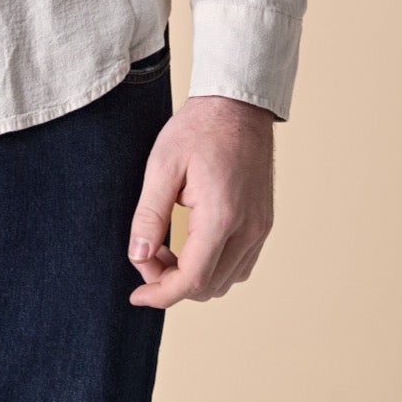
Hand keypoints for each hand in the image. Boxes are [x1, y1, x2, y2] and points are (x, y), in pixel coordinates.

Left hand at [126, 94, 275, 307]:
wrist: (237, 105)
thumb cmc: (198, 129)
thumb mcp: (162, 166)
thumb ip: (149, 216)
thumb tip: (139, 258)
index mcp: (221, 217)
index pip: (192, 280)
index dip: (161, 294)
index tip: (136, 296)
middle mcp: (248, 230)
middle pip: (209, 287)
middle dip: (173, 283)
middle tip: (147, 256)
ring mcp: (261, 228)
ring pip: (227, 281)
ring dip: (194, 278)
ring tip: (167, 250)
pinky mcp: (264, 223)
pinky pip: (241, 265)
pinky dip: (214, 268)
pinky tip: (192, 245)